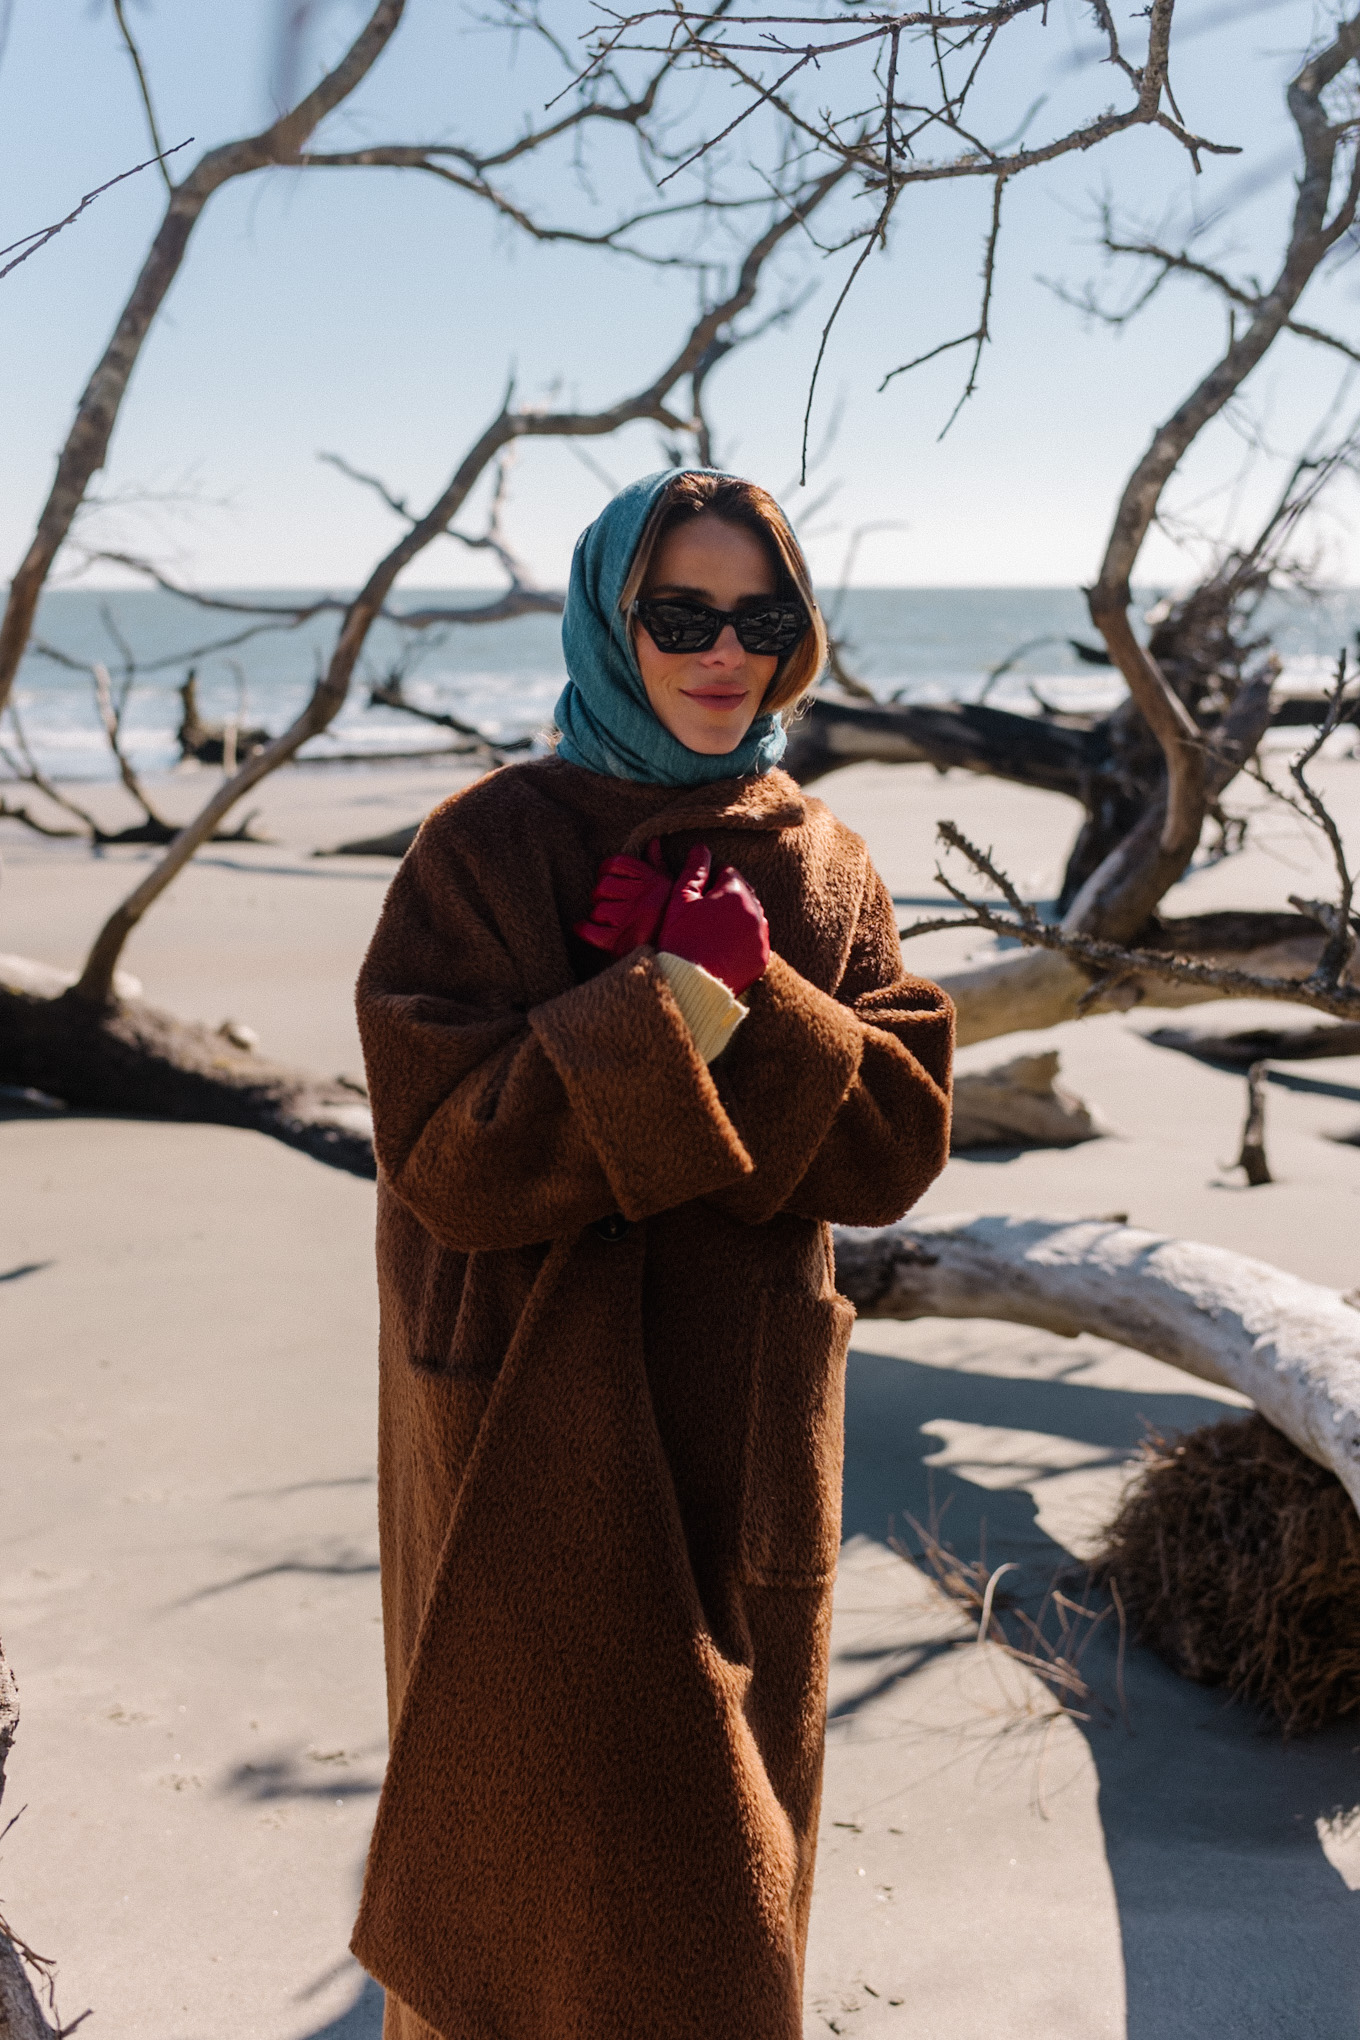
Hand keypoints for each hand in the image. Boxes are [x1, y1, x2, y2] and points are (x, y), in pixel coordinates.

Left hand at [574, 838, 672, 957]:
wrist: (684, 956)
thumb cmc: (673, 918)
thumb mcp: (672, 887)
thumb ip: (658, 864)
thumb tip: (653, 842)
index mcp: (652, 881)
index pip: (616, 863)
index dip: (606, 869)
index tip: (608, 877)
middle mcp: (641, 897)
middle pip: (603, 886)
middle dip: (601, 894)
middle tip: (609, 902)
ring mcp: (629, 919)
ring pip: (598, 909)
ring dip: (599, 914)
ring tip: (608, 920)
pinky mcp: (618, 941)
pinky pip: (590, 930)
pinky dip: (583, 929)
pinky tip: (586, 928)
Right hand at [657, 844, 769, 997]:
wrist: (687, 984)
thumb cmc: (680, 938)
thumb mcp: (680, 899)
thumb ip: (693, 870)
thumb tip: (701, 848)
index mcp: (736, 892)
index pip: (728, 872)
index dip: (709, 882)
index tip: (697, 898)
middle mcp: (756, 911)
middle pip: (743, 893)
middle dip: (726, 899)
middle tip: (703, 917)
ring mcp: (761, 937)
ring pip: (751, 916)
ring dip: (737, 919)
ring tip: (713, 934)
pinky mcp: (762, 959)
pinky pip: (756, 941)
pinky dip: (744, 942)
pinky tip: (723, 949)